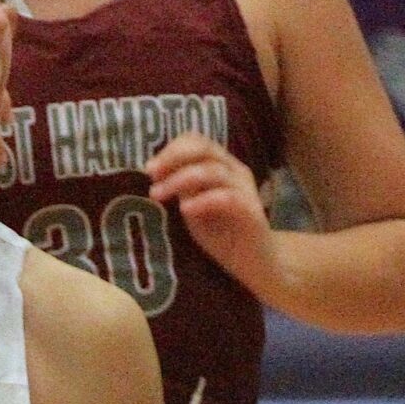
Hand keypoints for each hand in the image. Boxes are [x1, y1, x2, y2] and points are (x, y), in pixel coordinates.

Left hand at [148, 131, 273, 296]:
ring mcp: (245, 189)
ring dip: (179, 180)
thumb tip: (155, 172)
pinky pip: (227, 198)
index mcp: (222, 165)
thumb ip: (181, 187)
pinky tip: (185, 209)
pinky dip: (203, 200)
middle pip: (204, 148)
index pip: (197, 141)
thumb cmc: (222, 233)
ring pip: (212, 171)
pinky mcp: (251, 212)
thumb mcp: (194, 205)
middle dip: (172, 158)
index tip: (149, 169)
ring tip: (158, 195)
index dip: (171, 149)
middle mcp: (235, 171)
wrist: (255, 262)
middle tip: (151, 175)